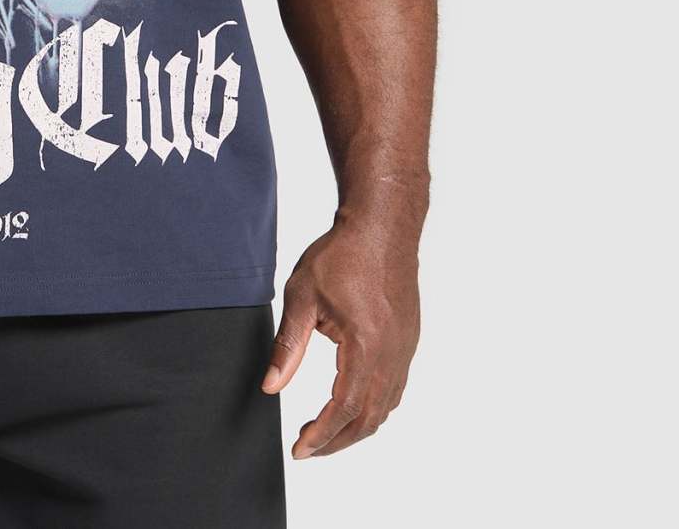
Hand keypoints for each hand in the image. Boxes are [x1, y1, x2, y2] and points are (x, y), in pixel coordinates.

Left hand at [260, 215, 420, 458]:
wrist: (382, 228)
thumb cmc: (342, 255)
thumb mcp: (303, 296)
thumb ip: (288, 346)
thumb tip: (271, 386)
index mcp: (365, 347)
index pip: (344, 407)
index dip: (321, 435)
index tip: (300, 450)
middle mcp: (392, 355)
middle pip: (368, 417)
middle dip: (337, 440)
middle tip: (308, 448)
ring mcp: (404, 350)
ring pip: (384, 407)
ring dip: (355, 426)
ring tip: (325, 432)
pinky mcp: (408, 342)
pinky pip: (394, 388)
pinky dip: (372, 406)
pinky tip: (352, 404)